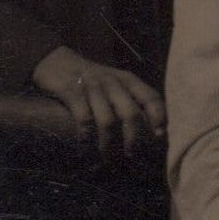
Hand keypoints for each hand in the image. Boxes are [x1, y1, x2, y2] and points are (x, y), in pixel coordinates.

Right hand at [32, 46, 165, 156]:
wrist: (57, 62)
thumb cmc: (92, 80)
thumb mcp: (116, 83)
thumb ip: (131, 100)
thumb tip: (152, 129)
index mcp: (128, 80)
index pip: (150, 97)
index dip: (158, 116)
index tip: (160, 135)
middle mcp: (113, 82)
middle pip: (131, 113)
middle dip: (133, 138)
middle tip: (131, 154)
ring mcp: (92, 87)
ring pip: (108, 120)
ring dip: (108, 143)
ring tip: (107, 158)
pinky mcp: (72, 92)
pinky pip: (83, 119)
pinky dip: (86, 136)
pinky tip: (85, 145)